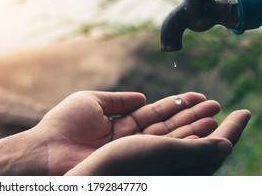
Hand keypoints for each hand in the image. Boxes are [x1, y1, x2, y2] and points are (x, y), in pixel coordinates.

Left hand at [35, 91, 244, 174]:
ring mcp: (131, 153)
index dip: (176, 105)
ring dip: (191, 128)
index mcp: (120, 122)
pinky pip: (157, 152)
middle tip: (214, 106)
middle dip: (190, 116)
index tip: (196, 97)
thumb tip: (142, 96)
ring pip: (167, 139)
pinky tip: (198, 134)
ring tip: (214, 118)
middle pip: (166, 126)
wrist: (47, 150)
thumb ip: (118, 100)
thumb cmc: (64, 123)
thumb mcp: (92, 101)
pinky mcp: (129, 164)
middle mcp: (129, 139)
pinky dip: (179, 143)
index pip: (154, 112)